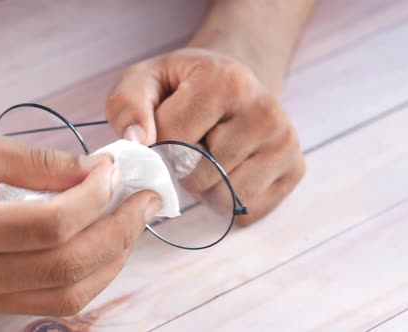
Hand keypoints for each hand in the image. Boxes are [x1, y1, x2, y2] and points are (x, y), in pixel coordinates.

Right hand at [0, 130, 161, 315]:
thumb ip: (34, 161)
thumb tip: (91, 171)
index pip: (51, 225)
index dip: (95, 196)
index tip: (113, 168)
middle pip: (69, 266)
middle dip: (120, 231)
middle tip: (145, 199)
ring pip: (68, 295)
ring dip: (111, 259)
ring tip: (130, 223)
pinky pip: (51, 302)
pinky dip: (87, 277)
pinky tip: (101, 247)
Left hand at [106, 48, 304, 223]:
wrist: (231, 82)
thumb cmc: (181, 85)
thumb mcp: (144, 80)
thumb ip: (127, 106)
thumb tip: (138, 143)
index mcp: (227, 82)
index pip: (173, 139)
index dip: (157, 140)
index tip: (164, 122)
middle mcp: (266, 111)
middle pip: (199, 174)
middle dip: (181, 166)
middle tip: (188, 141)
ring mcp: (286, 142)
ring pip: (225, 198)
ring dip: (204, 187)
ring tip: (207, 155)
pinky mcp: (295, 169)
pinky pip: (247, 211)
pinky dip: (227, 201)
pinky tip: (227, 170)